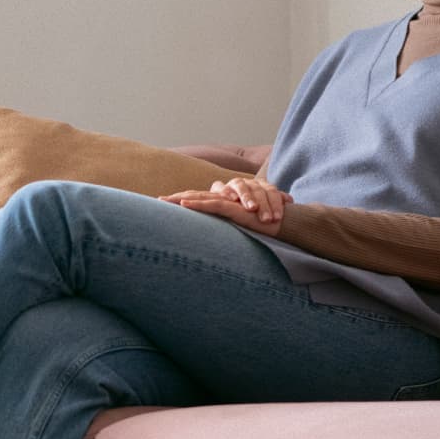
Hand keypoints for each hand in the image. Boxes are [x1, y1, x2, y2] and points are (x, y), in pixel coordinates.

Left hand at [159, 177, 293, 235]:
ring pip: (200, 198)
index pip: (200, 198)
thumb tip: (212, 243)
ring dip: (181, 199)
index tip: (165, 203)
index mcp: (223, 202)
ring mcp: (228, 202)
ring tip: (164, 201)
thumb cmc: (261, 224)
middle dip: (176, 197)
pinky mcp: (234, 207)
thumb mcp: (239, 226)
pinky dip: (197, 204)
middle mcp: (224, 199)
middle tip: (158, 200)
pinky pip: (212, 204)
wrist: (282, 221)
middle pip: (196, 195)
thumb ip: (226, 227)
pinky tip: (183, 204)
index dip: (183, 199)